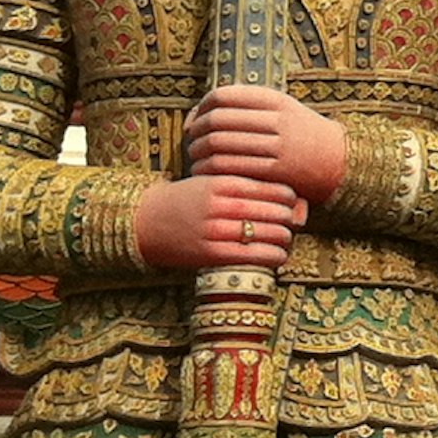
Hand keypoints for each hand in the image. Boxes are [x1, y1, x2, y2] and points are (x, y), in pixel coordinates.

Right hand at [136, 171, 306, 273]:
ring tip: (285, 239)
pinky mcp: (211, 254)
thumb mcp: (212, 181)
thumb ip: (244, 185)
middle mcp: (220, 205)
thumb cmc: (186, 200)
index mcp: (223, 181)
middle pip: (276, 211)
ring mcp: (215, 230)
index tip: (292, 201)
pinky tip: (278, 256)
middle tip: (293, 221)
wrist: (144, 221)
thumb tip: (290, 196)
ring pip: (270, 234)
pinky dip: (274, 256)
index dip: (290, 197)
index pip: (273, 188)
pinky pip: (255, 256)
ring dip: (285, 238)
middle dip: (290, 218)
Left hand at [185, 84, 349, 205]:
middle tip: (191, 141)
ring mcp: (279, 146)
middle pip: (218, 120)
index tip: (197, 120)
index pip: (224, 96)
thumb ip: (243, 108)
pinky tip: (206, 174)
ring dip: (199, 152)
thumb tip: (195, 115)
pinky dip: (210, 171)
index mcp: (276, 100)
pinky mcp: (277, 171)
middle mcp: (278, 120)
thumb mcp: (280, 109)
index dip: (201, 108)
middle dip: (196, 132)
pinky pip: (232, 168)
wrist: (338, 160)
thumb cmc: (299, 134)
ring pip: (220, 145)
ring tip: (195, 158)